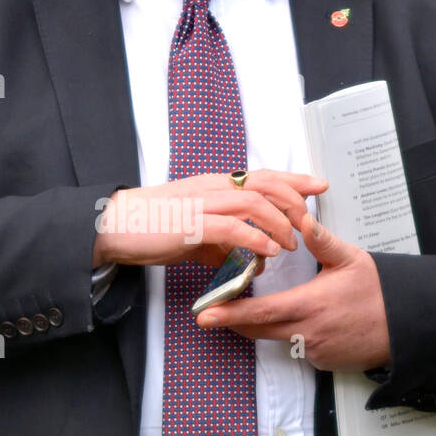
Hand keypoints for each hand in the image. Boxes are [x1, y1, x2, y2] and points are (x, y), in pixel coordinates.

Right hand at [92, 170, 327, 268]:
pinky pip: (231, 227)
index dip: (293, 179)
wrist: (116, 225)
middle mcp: (213, 188)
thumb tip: (246, 259)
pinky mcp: (191, 224)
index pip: (262, 176)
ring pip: (254, 203)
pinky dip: (254, 238)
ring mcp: (202, 203)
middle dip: (295, 199)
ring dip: (278, 223)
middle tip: (311, 220)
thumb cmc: (153, 227)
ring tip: (291, 243)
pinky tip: (267, 252)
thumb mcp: (196, 234)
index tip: (319, 185)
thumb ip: (223, 243)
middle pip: (265, 184)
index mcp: (215, 185)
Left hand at [196, 212, 390, 371]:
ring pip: (279, 338)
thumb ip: (322, 242)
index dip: (230, 315)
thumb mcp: (352, 260)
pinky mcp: (323, 362)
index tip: (205, 314)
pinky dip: (296, 335)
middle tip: (211, 314)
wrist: (409, 326)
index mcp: (310, 304)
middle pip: (259, 330)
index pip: (260, 312)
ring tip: (278, 307)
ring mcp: (315, 351)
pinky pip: (299, 348)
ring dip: (270, 325)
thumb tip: (303, 219)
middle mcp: (307, 332)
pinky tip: (312, 321)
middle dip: (234, 322)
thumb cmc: (380, 291)